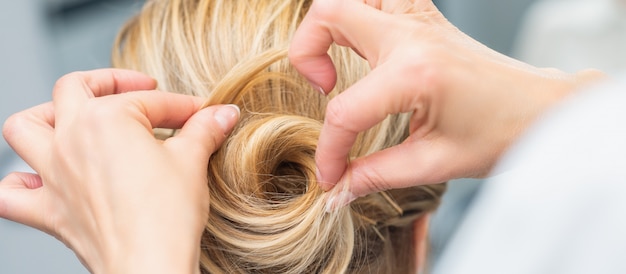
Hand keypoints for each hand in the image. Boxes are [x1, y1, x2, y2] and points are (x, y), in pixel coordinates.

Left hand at [0, 69, 239, 272]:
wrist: (150, 265)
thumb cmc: (168, 216)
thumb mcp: (192, 161)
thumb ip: (204, 130)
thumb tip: (224, 113)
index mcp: (106, 119)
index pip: (151, 101)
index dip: (182, 106)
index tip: (201, 115)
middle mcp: (70, 140)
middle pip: (74, 88)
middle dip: (108, 82)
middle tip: (137, 91)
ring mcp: (53, 174)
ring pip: (24, 128)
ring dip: (44, 117)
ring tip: (72, 119)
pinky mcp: (48, 211)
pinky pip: (10, 195)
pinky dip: (19, 184)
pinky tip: (40, 180)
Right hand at [289, 0, 603, 199]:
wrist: (543, 110)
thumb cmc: (501, 134)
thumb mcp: (435, 163)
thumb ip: (376, 175)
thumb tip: (337, 191)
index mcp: (415, 74)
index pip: (345, 112)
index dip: (330, 151)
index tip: (332, 177)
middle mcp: (413, 36)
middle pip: (330, 13)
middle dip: (305, 53)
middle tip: (324, 89)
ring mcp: (420, 20)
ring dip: (331, 23)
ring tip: (338, 62)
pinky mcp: (426, 18)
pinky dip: (360, 13)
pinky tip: (365, 46)